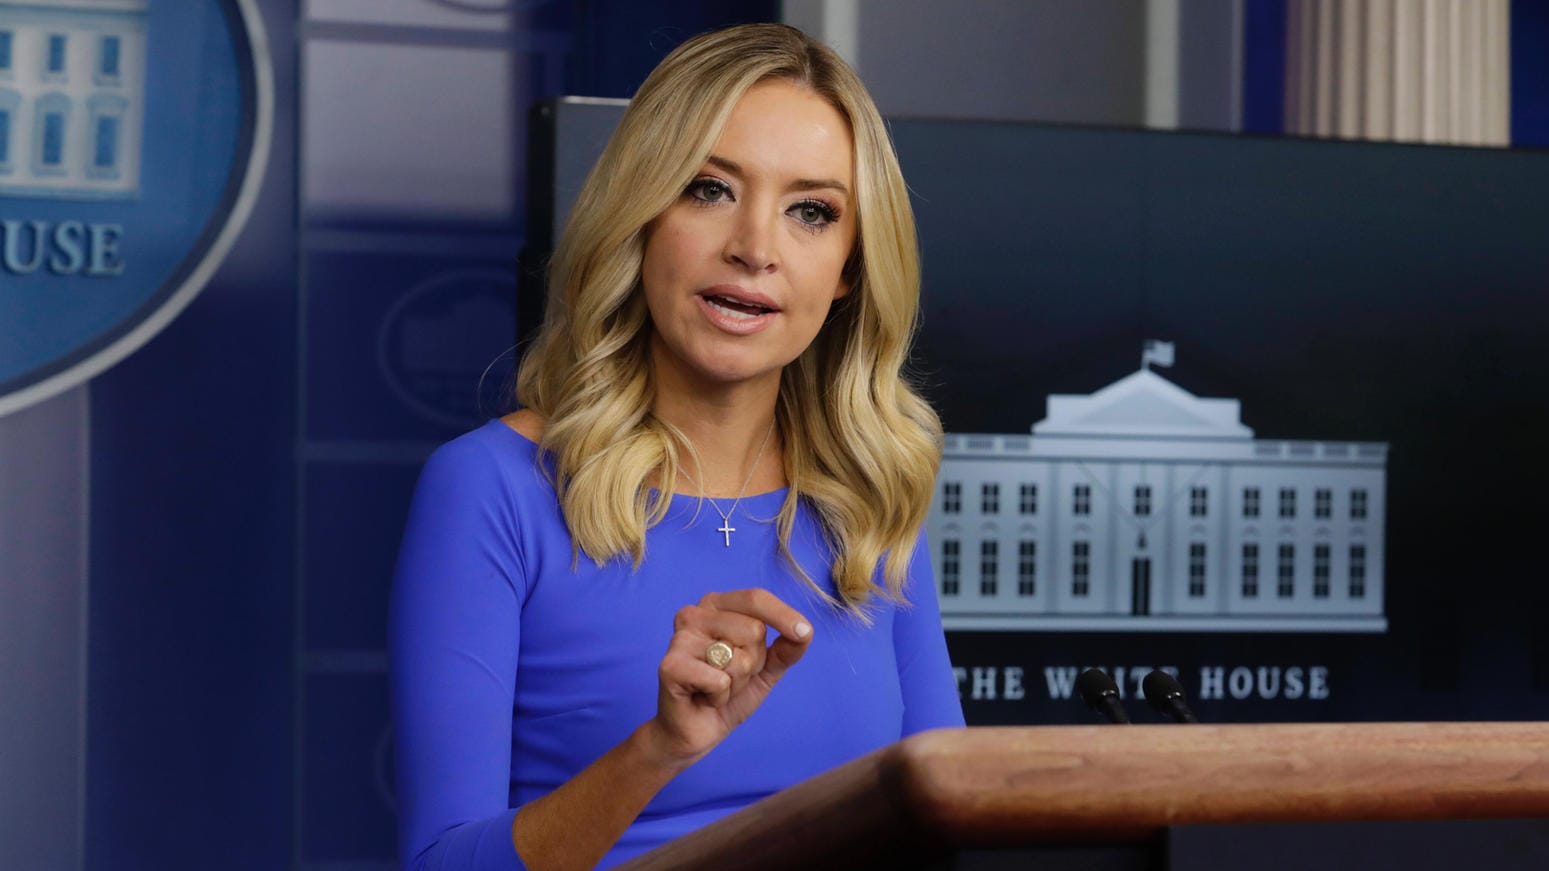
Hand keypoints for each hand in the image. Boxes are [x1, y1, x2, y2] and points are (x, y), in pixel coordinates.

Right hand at [646, 588, 812, 769]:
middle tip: (730, 677)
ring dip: (737, 683)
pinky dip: (720, 697)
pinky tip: (704, 698)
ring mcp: (679, 639)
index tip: (804, 633)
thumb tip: (805, 631)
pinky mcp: (670, 666)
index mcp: (715, 606)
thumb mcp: (766, 668)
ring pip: (740, 658)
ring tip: (715, 688)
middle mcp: (694, 614)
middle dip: (753, 664)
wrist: (695, 730)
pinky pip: (720, 681)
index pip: (756, 598)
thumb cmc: (727, 693)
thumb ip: (787, 647)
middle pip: (754, 630)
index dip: (784, 616)